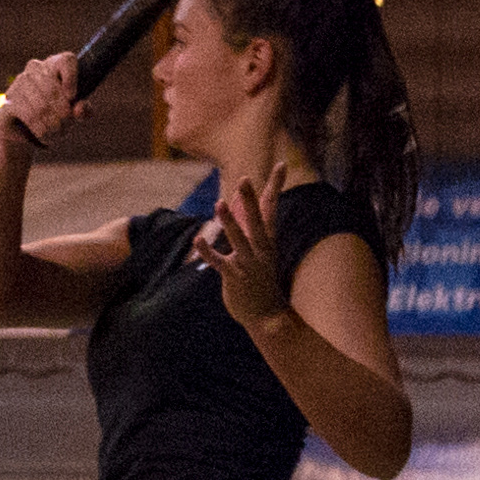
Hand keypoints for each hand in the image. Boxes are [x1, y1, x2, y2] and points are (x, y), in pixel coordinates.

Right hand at [0, 51, 79, 144]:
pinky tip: (42, 132)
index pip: (66, 61)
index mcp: (55, 65)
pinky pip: (26, 112)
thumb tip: (79, 108)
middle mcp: (35, 68)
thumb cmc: (55, 115)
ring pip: (40, 103)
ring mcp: (19, 82)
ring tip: (56, 130)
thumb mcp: (74, 114)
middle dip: (62, 111)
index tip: (73, 96)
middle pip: (53, 87)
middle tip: (66, 123)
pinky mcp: (8, 100)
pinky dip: (37, 125)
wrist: (25, 130)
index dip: (71, 78)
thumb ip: (83, 110)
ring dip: (50, 121)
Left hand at [200, 178, 292, 330]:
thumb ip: (252, 228)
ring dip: (229, 222)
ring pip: (238, 239)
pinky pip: (220, 262)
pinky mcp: (235, 277)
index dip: (275, 185)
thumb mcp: (261, 251)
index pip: (272, 207)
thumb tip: (245, 207)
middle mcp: (261, 249)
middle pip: (257, 220)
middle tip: (245, 179)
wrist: (267, 315)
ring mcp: (249, 264)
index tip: (281, 164)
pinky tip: (198, 239)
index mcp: (268, 240)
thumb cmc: (261, 280)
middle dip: (250, 200)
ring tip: (218, 204)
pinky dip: (208, 251)